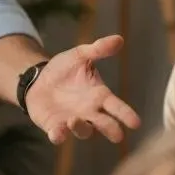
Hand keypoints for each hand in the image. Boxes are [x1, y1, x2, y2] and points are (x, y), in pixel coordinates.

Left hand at [24, 34, 140, 144]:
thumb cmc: (64, 68)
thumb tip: (119, 39)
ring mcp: (73, 122)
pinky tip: (57, 133)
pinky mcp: (55, 127)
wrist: (39, 78)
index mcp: (99, 95)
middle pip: (105, 125)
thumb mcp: (80, 55)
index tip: (136, 123)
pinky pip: (59, 135)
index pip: (117, 107)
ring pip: (83, 131)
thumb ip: (98, 49)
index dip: (126, 114)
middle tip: (117, 135)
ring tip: (74, 120)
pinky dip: (59, 136)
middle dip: (111, 130)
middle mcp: (90, 112)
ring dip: (81, 128)